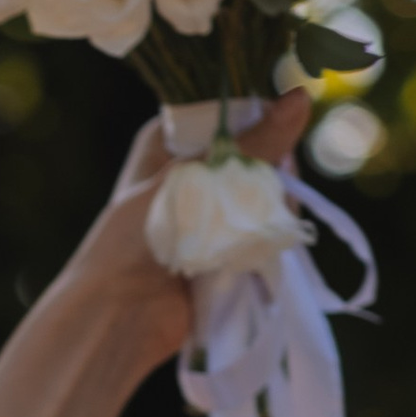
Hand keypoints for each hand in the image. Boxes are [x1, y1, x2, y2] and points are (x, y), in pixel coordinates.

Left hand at [55, 91, 316, 379]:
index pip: (230, 112)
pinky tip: (266, 241)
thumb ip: (248, 147)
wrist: (115, 317)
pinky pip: (263, 230)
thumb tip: (300, 98)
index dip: (259, 119)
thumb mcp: (189, 181)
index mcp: (169, 143)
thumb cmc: (132, 240)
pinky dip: (269, 233)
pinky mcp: (227, 249)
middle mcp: (192, 173)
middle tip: (272, 185)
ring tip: (262, 220)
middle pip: (256, 152)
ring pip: (264, 192)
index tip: (277, 134)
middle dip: (271, 167)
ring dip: (272, 204)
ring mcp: (212, 213)